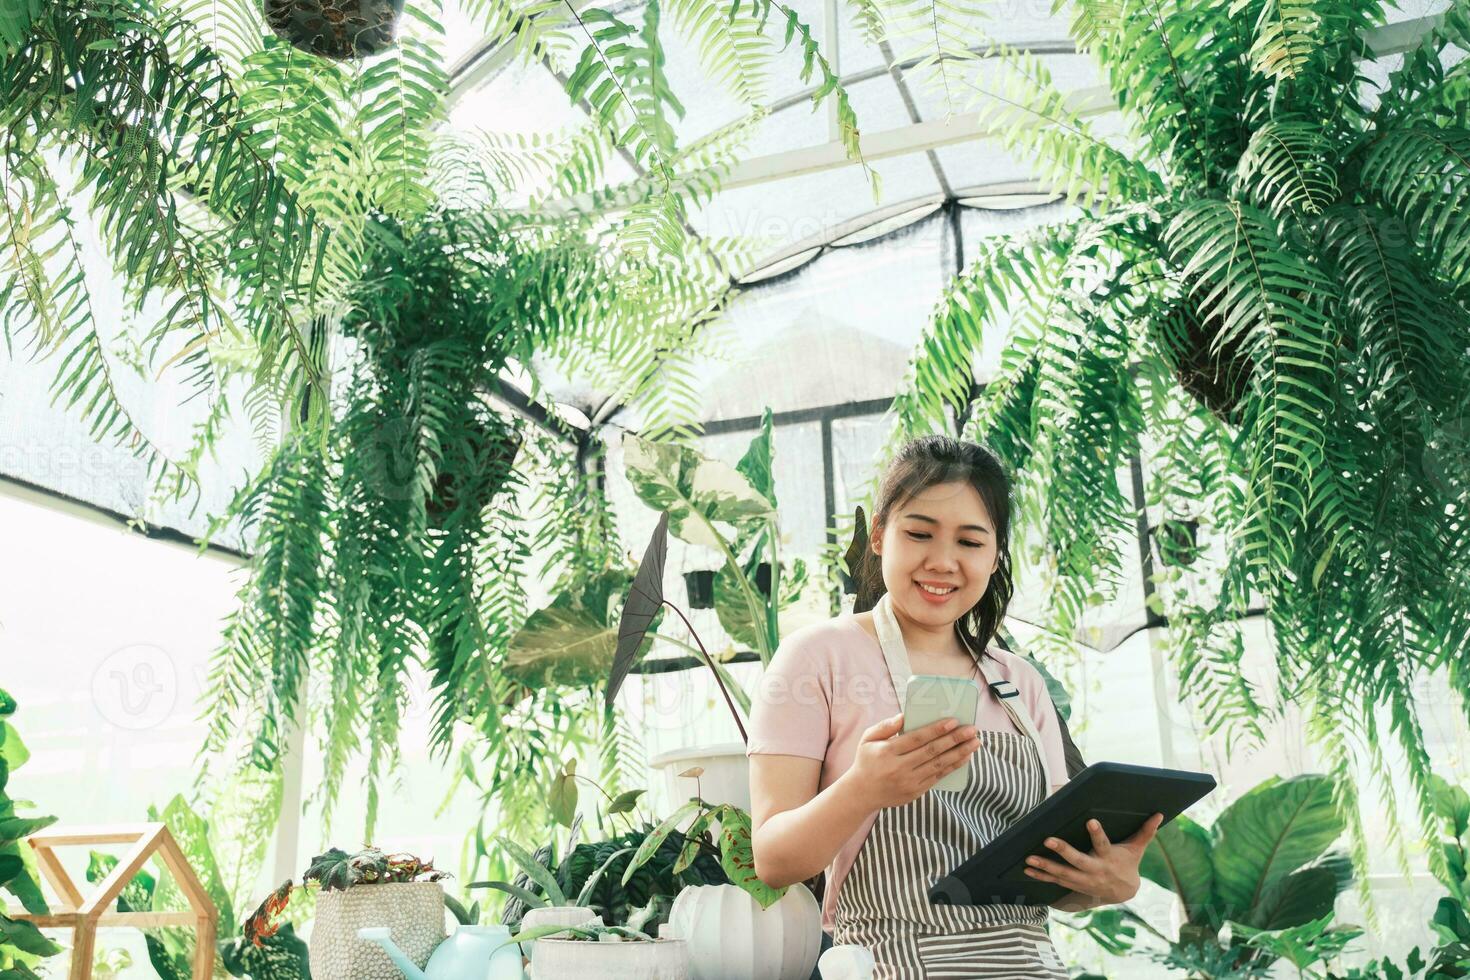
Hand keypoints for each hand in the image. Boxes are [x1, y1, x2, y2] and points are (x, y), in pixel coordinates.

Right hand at [841, 713, 980, 810]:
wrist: (862, 793)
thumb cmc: (867, 761)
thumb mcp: (867, 739)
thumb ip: (885, 726)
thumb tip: (904, 716)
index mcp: (888, 752)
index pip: (916, 738)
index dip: (936, 730)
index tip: (953, 721)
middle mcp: (900, 768)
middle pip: (932, 751)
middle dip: (955, 739)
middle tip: (972, 730)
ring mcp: (909, 782)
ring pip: (939, 765)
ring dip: (960, 753)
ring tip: (975, 743)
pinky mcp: (916, 792)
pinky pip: (938, 777)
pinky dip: (953, 767)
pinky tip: (965, 757)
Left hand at [1024, 814, 1163, 905]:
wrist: (1123, 892)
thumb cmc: (1128, 863)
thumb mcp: (1137, 848)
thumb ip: (1145, 831)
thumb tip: (1160, 814)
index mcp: (1109, 857)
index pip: (1103, 843)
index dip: (1097, 833)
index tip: (1090, 821)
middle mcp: (1095, 869)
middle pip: (1077, 861)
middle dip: (1063, 851)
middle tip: (1048, 839)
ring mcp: (1083, 880)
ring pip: (1063, 873)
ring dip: (1045, 866)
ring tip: (1029, 859)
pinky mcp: (1074, 885)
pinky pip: (1055, 882)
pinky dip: (1041, 877)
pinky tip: (1027, 870)